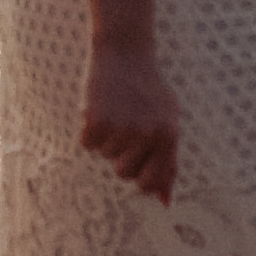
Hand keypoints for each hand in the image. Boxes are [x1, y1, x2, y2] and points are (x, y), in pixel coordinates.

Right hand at [80, 40, 180, 201]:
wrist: (124, 53)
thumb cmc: (148, 91)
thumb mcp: (167, 121)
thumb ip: (168, 162)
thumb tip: (165, 202)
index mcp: (168, 135)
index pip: (149, 182)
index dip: (139, 178)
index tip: (135, 165)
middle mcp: (146, 134)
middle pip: (123, 173)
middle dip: (120, 156)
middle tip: (125, 128)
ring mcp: (121, 128)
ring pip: (105, 156)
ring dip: (106, 139)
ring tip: (115, 111)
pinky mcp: (97, 120)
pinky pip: (88, 144)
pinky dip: (90, 131)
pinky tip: (99, 109)